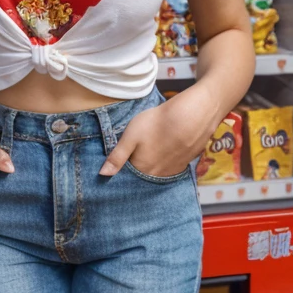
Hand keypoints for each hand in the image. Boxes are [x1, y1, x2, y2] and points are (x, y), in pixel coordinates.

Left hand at [98, 86, 219, 178]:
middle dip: (138, 169)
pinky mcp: (185, 162)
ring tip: (151, 152)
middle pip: (144, 176)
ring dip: (153, 165)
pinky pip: (171, 166)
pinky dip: (166, 161)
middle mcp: (158, 175)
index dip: (124, 170)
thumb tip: (102, 175)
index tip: (120, 164)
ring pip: (158, 171)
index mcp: (143, 170)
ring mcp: (174, 170)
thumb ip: (117, 156)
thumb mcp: (130, 136)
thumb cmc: (156, 123)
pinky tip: (165, 150)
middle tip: (137, 154)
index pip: (129, 177)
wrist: (190, 116)